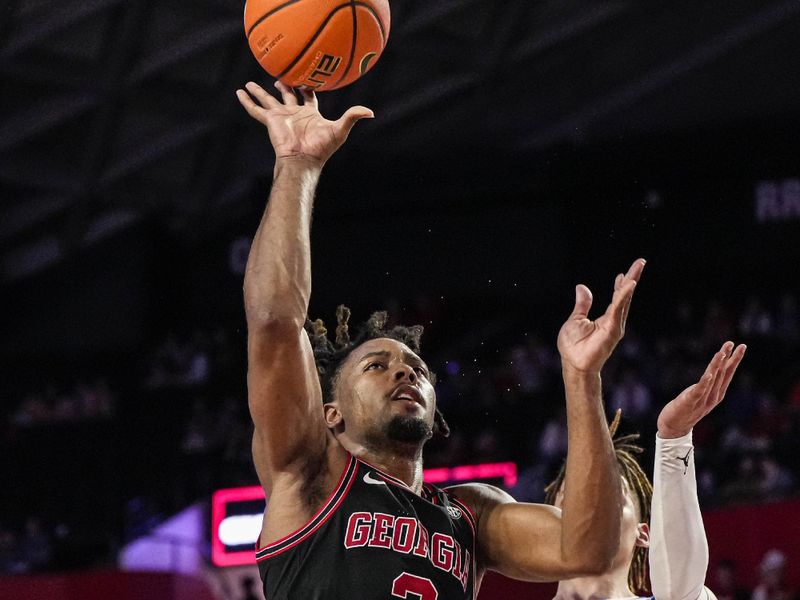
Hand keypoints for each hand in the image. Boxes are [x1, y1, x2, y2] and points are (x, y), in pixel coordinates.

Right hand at [236, 81, 373, 167]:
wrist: (303, 160)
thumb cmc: (322, 147)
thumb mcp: (340, 129)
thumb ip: (353, 117)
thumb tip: (371, 112)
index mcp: (310, 115)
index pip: (308, 97)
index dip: (307, 87)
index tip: (305, 76)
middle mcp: (294, 114)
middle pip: (287, 96)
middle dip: (284, 87)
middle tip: (280, 77)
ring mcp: (281, 118)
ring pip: (268, 100)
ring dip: (260, 91)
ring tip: (250, 83)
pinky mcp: (270, 121)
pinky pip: (256, 110)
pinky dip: (247, 101)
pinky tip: (239, 92)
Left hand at [557, 259, 645, 374]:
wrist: (573, 363)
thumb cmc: (573, 346)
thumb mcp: (576, 319)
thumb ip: (582, 304)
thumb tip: (582, 287)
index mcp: (606, 319)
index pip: (616, 298)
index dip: (621, 285)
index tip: (624, 273)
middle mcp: (614, 321)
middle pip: (625, 296)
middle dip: (632, 278)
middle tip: (640, 262)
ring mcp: (615, 325)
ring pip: (624, 300)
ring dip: (630, 283)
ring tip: (637, 268)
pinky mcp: (612, 330)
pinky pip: (618, 309)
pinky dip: (622, 296)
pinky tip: (627, 284)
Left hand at [657, 341, 746, 437]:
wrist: (674, 428)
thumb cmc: (686, 409)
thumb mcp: (700, 394)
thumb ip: (708, 384)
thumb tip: (713, 371)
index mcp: (716, 393)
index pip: (728, 373)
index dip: (734, 360)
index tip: (741, 346)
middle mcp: (713, 396)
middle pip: (723, 374)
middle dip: (730, 358)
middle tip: (736, 344)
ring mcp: (702, 400)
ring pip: (712, 379)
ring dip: (717, 365)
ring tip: (722, 352)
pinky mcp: (690, 402)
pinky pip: (699, 390)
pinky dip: (705, 382)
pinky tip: (709, 374)